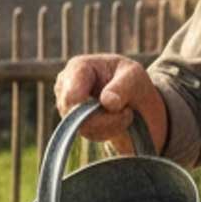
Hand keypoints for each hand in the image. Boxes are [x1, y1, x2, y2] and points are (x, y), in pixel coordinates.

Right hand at [52, 54, 167, 150]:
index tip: (115, 108)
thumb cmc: (131, 80)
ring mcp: (66, 105)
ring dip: (109, 126)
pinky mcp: (72, 122)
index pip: (72, 95)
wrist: (133, 97)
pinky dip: (107, 132)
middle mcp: (66, 86)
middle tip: (127, 113)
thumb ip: (122, 87)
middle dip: (105, 119)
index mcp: (78, 68)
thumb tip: (107, 102)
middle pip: (75, 115)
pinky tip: (116, 120)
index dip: (90, 108)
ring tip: (124, 114)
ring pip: (83, 127)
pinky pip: (88, 134)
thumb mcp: (134, 77)